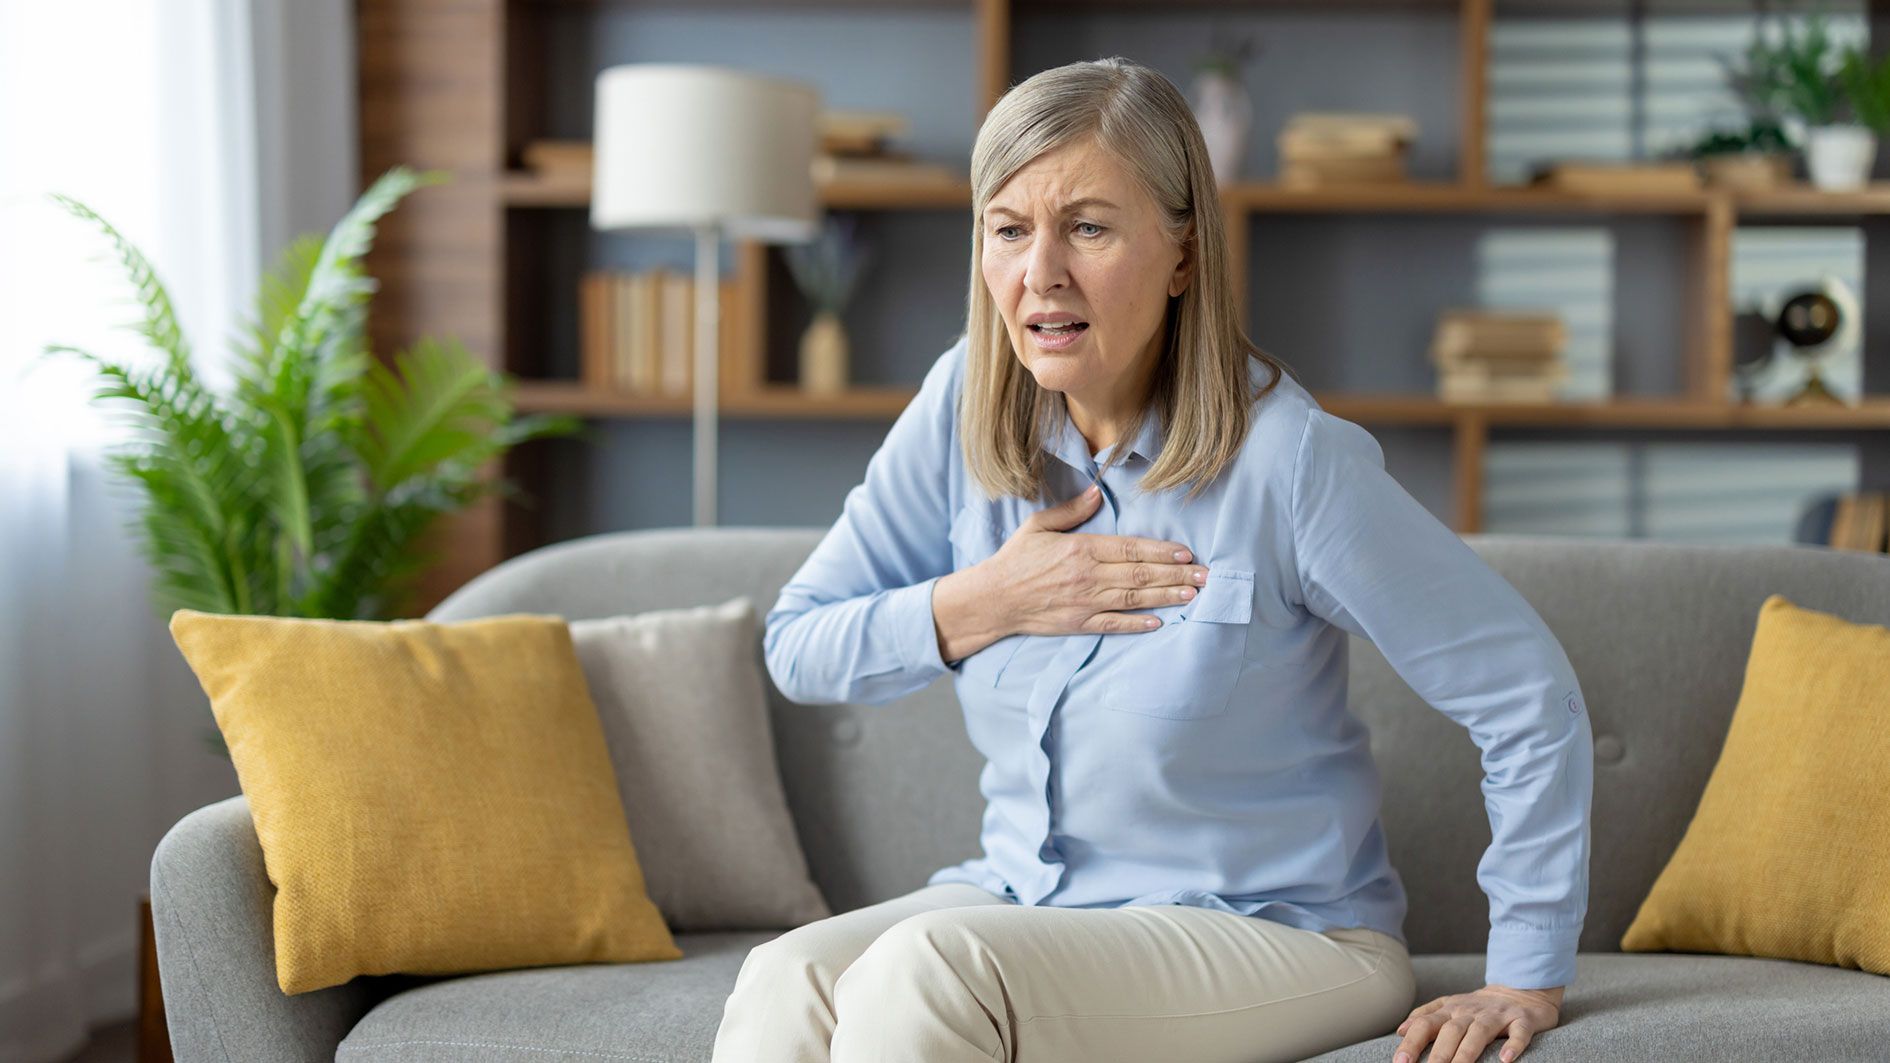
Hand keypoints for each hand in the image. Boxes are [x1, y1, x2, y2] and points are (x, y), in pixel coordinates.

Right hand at [986, 482, 1205, 637]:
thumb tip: (1097, 491)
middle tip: (1205, 575)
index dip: (1161, 550)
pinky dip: (1138, 624)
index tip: (1186, 552)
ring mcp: (1085, 602)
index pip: (1131, 548)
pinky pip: (1114, 624)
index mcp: (1081, 548)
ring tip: (1192, 594)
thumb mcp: (1039, 525)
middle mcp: (1088, 576)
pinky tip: (1160, 622)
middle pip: (1140, 573)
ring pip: (1134, 598)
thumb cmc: (1015, 559)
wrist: (993, 598)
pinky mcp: (1079, 624)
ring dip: (1166, 596)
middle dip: (1176, 574)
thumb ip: (1072, 510)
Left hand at [1391, 984, 1562, 1062]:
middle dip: (1438, 1053)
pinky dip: (1513, 1045)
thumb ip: (1426, 1015)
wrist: (1521, 990)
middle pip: (1451, 1030)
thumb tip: (1401, 1030)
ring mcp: (1497, 1015)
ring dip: (1467, 1052)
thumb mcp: (1449, 1005)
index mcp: (1451, 1009)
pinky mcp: (1522, 1020)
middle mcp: (1471, 1011)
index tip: (1400, 1061)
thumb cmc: (1479, 1006)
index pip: (1426, 1024)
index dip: (1412, 1042)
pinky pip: (1518, 1033)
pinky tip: (1506, 1060)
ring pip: (1480, 1033)